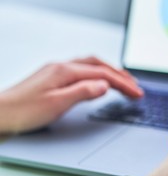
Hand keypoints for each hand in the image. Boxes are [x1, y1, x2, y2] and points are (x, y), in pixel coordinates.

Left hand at [0, 57, 142, 133]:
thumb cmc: (22, 111)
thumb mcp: (57, 104)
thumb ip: (83, 92)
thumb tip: (105, 85)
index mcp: (65, 71)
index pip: (103, 73)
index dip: (123, 83)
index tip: (137, 93)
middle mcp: (62, 66)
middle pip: (99, 65)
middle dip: (120, 74)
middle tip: (134, 86)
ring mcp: (57, 71)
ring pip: (91, 65)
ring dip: (109, 71)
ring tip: (122, 80)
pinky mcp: (52, 77)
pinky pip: (82, 70)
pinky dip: (96, 73)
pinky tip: (97, 80)